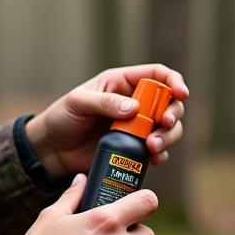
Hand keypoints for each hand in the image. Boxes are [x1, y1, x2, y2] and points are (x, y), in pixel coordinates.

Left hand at [25, 64, 188, 178]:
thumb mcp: (78, 103)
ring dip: (168, 137)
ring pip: (168, 129)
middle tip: (165, 124)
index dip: (173, 80)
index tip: (181, 93)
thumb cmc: (61, 118)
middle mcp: (134, 103)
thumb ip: (104, 102)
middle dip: (173, 113)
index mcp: (122, 83)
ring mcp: (136, 127)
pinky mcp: (134, 149)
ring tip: (152, 147)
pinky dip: (161, 154)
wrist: (52, 150)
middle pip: (169, 103)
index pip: (156, 75)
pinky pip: (157, 151)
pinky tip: (153, 159)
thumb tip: (134, 108)